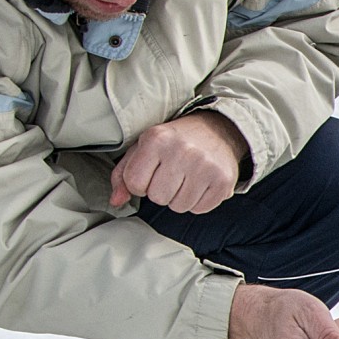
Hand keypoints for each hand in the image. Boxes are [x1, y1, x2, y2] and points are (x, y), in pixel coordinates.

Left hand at [110, 111, 248, 213]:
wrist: (218, 130)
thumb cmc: (175, 141)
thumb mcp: (144, 147)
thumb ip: (123, 174)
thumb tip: (116, 201)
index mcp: (157, 139)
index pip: (134, 183)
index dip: (140, 183)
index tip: (152, 171)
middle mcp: (182, 150)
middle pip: (158, 198)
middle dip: (161, 191)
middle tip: (172, 174)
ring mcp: (205, 166)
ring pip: (179, 207)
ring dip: (180, 198)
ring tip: (187, 178)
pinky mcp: (223, 180)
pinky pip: (199, 209)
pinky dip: (198, 201)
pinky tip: (201, 184)